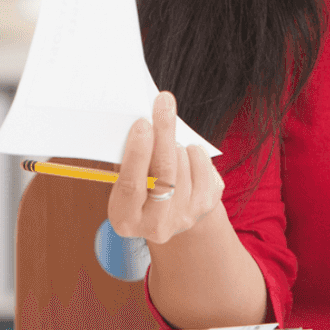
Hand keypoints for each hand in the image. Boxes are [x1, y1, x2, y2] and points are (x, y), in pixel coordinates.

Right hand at [108, 91, 225, 243]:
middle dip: (164, 135)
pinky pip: (204, 168)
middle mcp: (154, 225)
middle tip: (163, 103)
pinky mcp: (205, 207)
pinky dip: (195, 152)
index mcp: (124, 218)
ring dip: (177, 144)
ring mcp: (183, 218)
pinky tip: (186, 152)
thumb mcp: (124, 175)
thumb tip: (142, 120)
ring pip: (184, 167)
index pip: (131, 185)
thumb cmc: (140, 183)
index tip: (142, 123)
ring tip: (170, 142)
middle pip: (164, 175)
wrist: (170, 210)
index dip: (138, 153)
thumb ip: (128, 155)